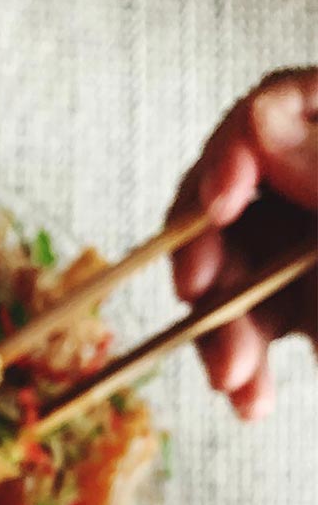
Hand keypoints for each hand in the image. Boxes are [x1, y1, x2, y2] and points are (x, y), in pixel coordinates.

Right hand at [169, 67, 317, 419]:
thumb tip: (266, 116)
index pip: (290, 106)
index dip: (238, 148)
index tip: (220, 204)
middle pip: (242, 196)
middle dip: (213, 257)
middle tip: (198, 297)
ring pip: (234, 269)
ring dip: (220, 327)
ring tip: (235, 381)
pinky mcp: (311, 310)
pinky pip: (253, 323)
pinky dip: (242, 362)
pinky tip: (249, 398)